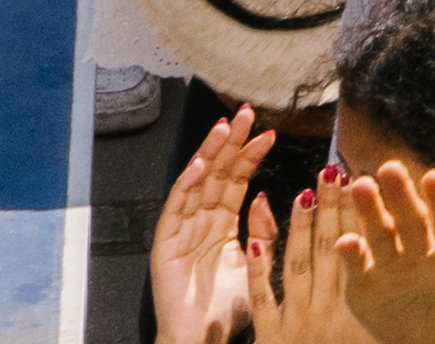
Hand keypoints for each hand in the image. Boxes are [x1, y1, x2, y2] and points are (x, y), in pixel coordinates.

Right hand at [146, 113, 275, 343]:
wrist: (203, 342)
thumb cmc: (230, 311)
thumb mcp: (259, 264)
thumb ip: (266, 232)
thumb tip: (266, 195)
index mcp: (223, 226)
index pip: (237, 181)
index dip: (251, 155)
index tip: (270, 131)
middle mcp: (201, 224)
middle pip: (216, 175)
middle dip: (231, 143)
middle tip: (247, 112)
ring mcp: (181, 232)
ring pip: (196, 184)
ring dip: (210, 154)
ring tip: (225, 127)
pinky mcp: (164, 245)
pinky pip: (176, 209)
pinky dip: (186, 185)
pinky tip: (200, 163)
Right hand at [292, 161, 434, 343]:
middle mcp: (425, 254)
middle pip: (413, 219)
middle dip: (402, 195)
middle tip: (391, 167)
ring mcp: (394, 265)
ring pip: (382, 231)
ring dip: (370, 210)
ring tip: (361, 186)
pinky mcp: (368, 282)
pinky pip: (358, 262)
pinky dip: (350, 252)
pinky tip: (344, 242)